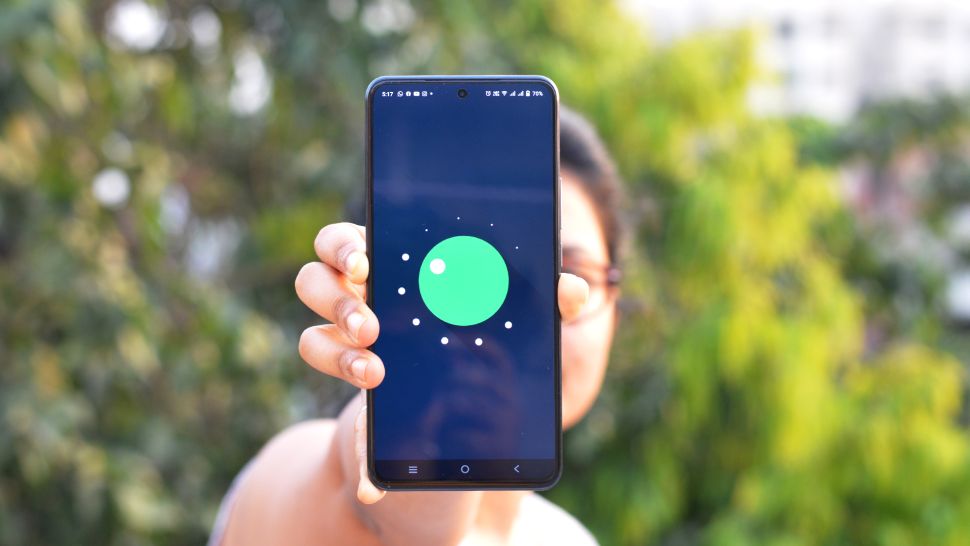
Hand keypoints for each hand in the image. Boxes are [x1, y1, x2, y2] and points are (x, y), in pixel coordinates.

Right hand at [295, 222, 588, 503]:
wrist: (459, 409)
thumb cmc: (485, 335)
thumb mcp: (517, 319)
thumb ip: (545, 301)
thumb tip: (576, 291)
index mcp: (395, 264)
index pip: (350, 240)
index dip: (345, 246)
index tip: (367, 262)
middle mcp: (360, 295)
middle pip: (315, 276)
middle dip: (337, 297)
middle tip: (372, 322)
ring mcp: (348, 337)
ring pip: (310, 331)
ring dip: (335, 345)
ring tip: (375, 366)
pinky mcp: (348, 372)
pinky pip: (321, 365)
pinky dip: (340, 375)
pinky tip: (373, 389)